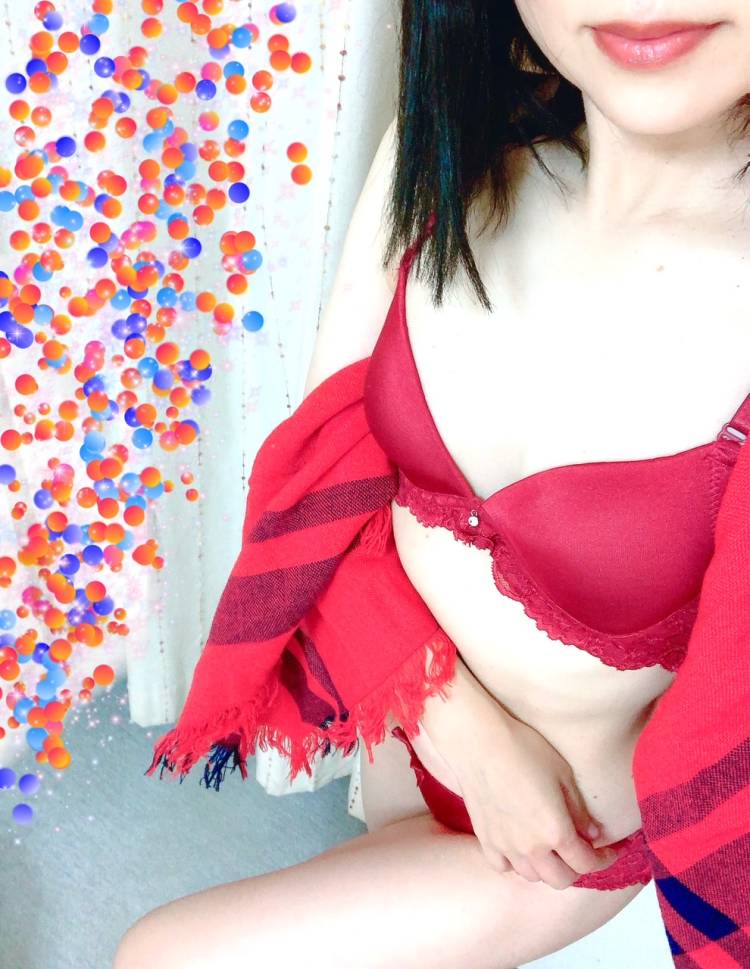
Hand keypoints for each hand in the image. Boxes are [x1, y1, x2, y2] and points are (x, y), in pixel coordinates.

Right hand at [419, 653, 619, 889]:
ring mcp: (505, 845)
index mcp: (556, 831)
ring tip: (551, 849)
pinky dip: (515, 864)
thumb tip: (594, 834)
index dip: (604, 860)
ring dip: (546, 868)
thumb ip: (579, 810)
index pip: (586, 863)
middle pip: (561, 879)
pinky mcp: (484, 838)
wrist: (479, 741)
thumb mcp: (562, 774)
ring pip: (532, 876)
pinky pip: (502, 866)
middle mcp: (531, 847)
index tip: (611, 849)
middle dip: (577, 869)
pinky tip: (520, 848)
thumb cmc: (522, 749)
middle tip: (582, 851)